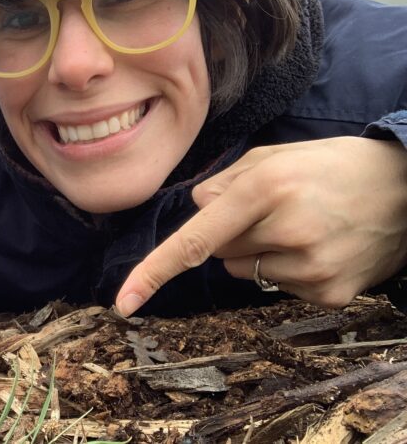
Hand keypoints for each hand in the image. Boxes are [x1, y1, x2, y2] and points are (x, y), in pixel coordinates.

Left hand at [116, 137, 406, 315]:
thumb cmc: (333, 166)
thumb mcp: (274, 155)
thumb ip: (224, 182)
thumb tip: (196, 211)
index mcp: (266, 190)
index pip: (195, 240)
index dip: (154, 272)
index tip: (124, 302)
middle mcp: (287, 232)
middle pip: (218, 252)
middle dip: (232, 233)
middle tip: (277, 209)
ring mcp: (310, 269)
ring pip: (244, 272)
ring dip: (259, 253)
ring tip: (301, 226)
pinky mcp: (330, 294)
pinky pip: (278, 288)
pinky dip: (288, 270)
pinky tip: (319, 246)